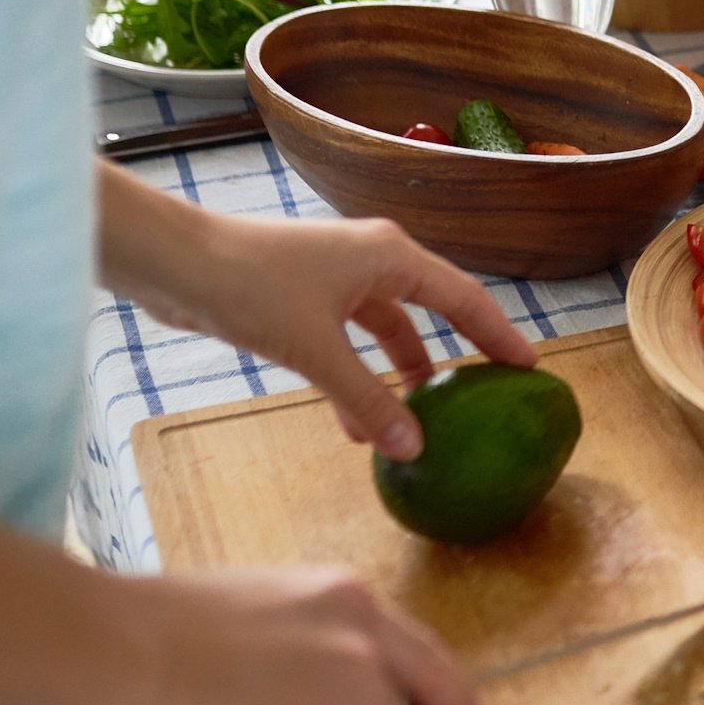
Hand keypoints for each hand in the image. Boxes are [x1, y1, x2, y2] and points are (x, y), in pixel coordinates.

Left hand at [96, 167, 532, 458]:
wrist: (174, 261)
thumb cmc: (249, 289)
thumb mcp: (316, 351)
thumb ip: (367, 400)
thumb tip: (414, 447)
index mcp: (391, 257)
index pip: (466, 299)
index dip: (501, 334)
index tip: (530, 367)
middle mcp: (373, 260)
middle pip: (432, 311)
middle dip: (456, 354)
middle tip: (488, 392)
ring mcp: (338, 278)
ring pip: (386, 329)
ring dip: (399, 374)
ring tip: (419, 421)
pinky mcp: (305, 297)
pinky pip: (350, 340)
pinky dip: (357, 377)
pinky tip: (352, 424)